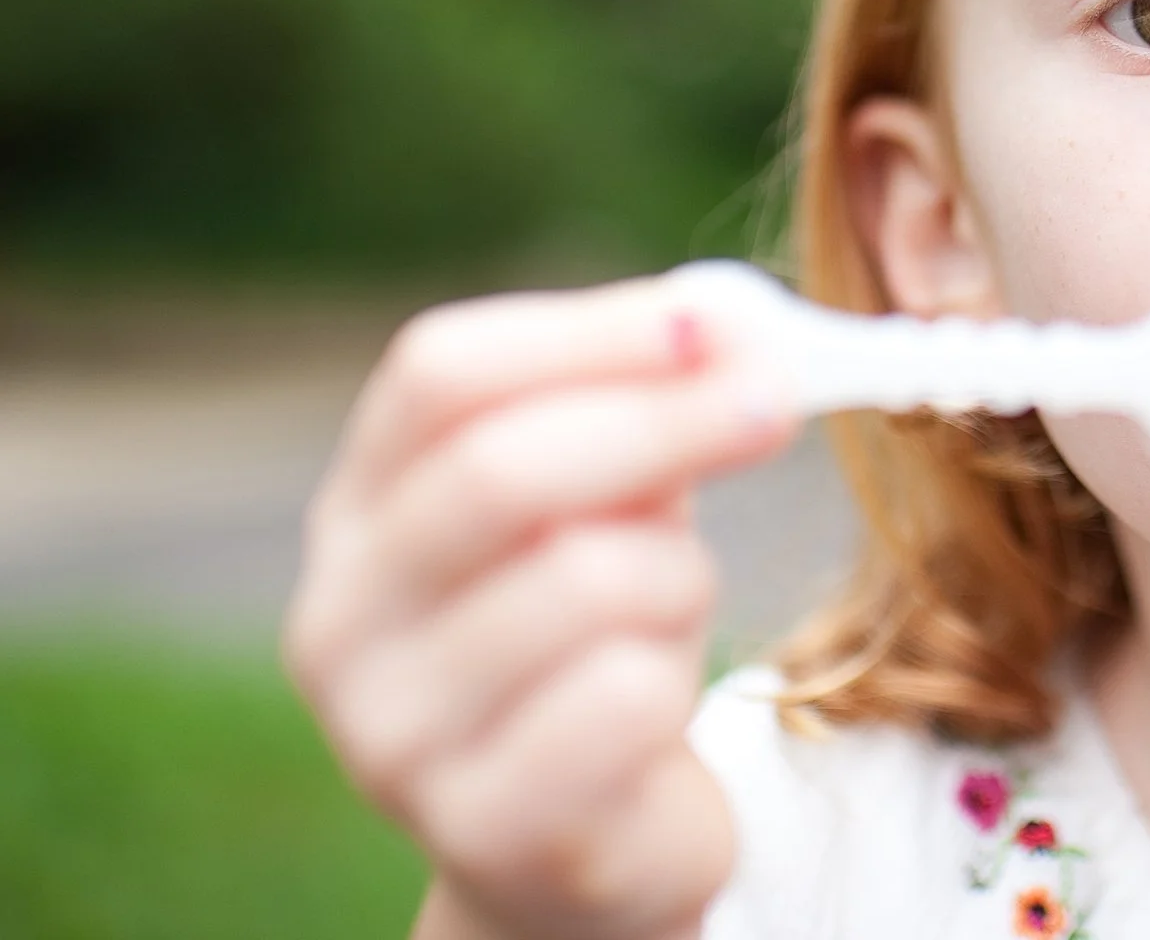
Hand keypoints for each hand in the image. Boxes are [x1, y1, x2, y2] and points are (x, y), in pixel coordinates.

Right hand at [284, 275, 797, 939]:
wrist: (585, 853)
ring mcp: (395, 737)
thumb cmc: (600, 645)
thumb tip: (740, 328)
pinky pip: (624, 698)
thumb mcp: (614, 509)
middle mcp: (343, 620)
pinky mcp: (481, 830)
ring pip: (589, 580)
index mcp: (360, 511)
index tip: (718, 321)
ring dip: (680, 575)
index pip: (439, 374)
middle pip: (501, 466)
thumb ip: (652, 409)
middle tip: (779, 400)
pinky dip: (678, 678)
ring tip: (674, 610)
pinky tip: (659, 706)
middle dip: (667, 418)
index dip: (590, 332)